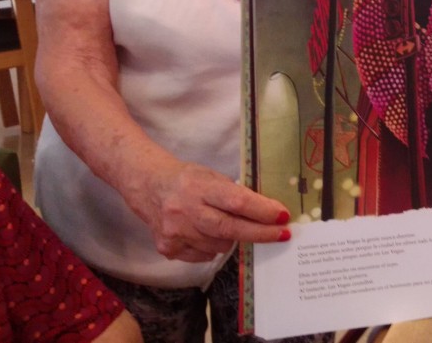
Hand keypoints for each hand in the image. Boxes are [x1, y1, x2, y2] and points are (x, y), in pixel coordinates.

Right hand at [127, 159, 290, 262]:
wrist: (148, 186)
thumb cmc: (187, 179)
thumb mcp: (211, 176)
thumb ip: (233, 193)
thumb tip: (265, 213)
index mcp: (199, 187)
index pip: (236, 202)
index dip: (262, 210)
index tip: (283, 216)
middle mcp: (186, 211)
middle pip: (230, 228)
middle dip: (260, 233)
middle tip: (282, 234)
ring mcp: (176, 233)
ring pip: (219, 246)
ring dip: (232, 238)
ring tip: (228, 225)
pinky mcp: (168, 248)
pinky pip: (203, 255)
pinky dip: (212, 247)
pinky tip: (207, 234)